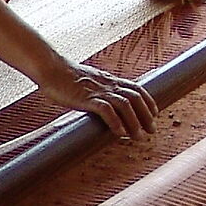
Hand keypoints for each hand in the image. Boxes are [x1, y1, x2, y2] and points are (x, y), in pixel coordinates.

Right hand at [40, 62, 157, 141]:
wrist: (51, 69)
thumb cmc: (65, 77)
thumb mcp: (89, 81)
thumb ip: (99, 89)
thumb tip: (104, 102)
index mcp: (110, 80)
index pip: (137, 88)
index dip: (148, 102)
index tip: (154, 114)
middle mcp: (108, 84)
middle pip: (135, 98)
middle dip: (146, 115)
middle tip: (151, 131)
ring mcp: (98, 91)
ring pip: (125, 105)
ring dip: (135, 122)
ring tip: (138, 136)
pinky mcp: (87, 98)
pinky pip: (107, 110)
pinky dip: (116, 122)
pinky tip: (120, 133)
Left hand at [129, 0, 205, 36]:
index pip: (193, 3)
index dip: (193, 15)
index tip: (192, 25)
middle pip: (183, 10)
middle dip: (185, 21)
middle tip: (185, 34)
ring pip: (172, 12)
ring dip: (173, 22)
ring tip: (173, 32)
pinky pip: (159, 10)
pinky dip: (161, 17)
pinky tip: (162, 26)